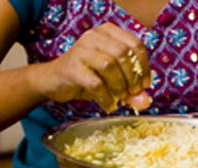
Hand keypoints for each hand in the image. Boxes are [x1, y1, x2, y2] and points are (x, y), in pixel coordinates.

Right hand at [35, 23, 152, 112]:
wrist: (53, 80)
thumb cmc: (85, 76)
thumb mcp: (111, 79)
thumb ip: (130, 88)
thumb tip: (145, 100)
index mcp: (108, 32)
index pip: (135, 44)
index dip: (144, 66)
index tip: (144, 84)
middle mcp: (94, 36)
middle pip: (123, 54)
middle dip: (132, 78)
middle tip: (132, 93)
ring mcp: (81, 50)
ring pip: (110, 65)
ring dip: (119, 86)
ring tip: (119, 98)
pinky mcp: (72, 67)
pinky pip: (96, 83)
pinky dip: (106, 97)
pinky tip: (108, 105)